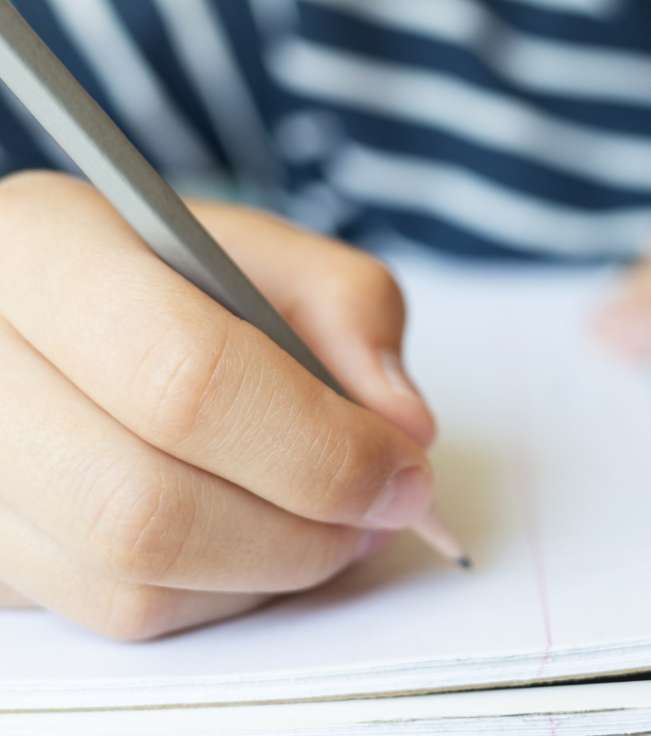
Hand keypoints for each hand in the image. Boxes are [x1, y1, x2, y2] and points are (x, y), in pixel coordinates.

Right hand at [0, 171, 434, 637]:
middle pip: (144, 503)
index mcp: (43, 247)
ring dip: (266, 572)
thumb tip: (403, 426)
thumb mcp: (272, 251)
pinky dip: (216, 592)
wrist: (79, 302)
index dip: (316, 445)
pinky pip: (112, 609)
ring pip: (127, 577)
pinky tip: (259, 539)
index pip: (186, 376)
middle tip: (381, 511)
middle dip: (300, 528)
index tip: (402, 468)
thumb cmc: (177, 271)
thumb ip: (352, 310)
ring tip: (334, 525)